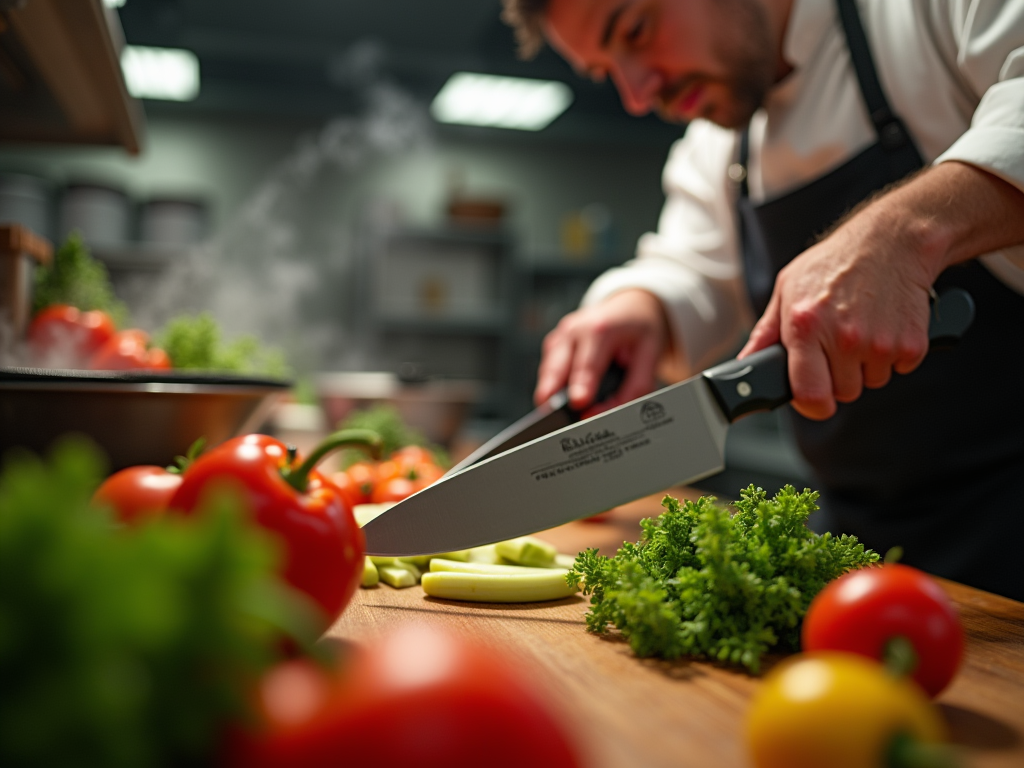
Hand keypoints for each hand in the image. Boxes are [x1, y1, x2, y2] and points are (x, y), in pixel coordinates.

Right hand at [535, 288, 669, 414]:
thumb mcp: (650, 355)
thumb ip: (633, 387)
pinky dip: (552, 385)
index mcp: (601, 328)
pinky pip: (548, 368)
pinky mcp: (554, 343)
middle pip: (557, 368)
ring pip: (547, 370)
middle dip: (551, 393)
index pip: (588, 364)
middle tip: (550, 418)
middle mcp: (575, 329)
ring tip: (552, 416)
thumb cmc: (640, 329)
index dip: (582, 386)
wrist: (630, 303)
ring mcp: (561, 335)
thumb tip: (603, 413)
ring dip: (549, 392)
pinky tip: (559, 399)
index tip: (578, 404)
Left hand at [739, 209, 934, 419]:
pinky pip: (899, 369)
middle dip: (839, 375)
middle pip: (843, 393)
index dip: (809, 403)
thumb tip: (747, 362)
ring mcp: (879, 342)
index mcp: (806, 327)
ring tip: (861, 329)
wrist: (892, 240)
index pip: (809, 395)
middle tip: (838, 344)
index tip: (812, 396)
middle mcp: (843, 338)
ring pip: (871, 382)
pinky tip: (883, 326)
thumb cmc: (835, 262)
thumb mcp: (787, 288)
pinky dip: (893, 355)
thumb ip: (765, 332)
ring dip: (866, 365)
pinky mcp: (911, 343)